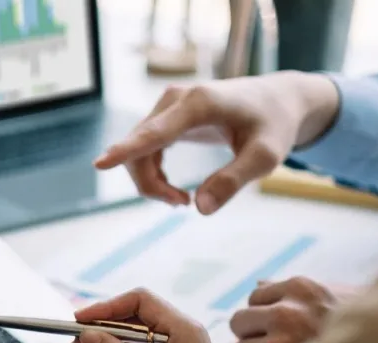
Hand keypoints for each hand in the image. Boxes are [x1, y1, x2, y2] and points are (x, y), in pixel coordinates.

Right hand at [94, 72, 338, 213]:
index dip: (127, 150)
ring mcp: (168, 105)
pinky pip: (144, 148)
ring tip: (183, 200)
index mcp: (200, 103)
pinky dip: (153, 174)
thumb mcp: (265, 157)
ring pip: (138, 151)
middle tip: (182, 204)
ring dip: (151, 182)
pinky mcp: (167, 115)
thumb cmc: (274, 126)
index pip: (156, 132)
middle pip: (140, 148)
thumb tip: (200, 208)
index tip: (100, 164)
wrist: (277, 101)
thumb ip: (234, 181)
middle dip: (151, 185)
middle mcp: (177, 99)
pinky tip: (175, 189)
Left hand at [230, 278, 358, 342]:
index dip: (265, 316)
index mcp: (301, 289)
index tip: (280, 330)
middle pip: (239, 323)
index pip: (255, 297)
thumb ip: (297, 292)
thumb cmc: (368, 333)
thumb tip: (259, 284)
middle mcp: (286, 313)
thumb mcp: (337, 297)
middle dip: (253, 337)